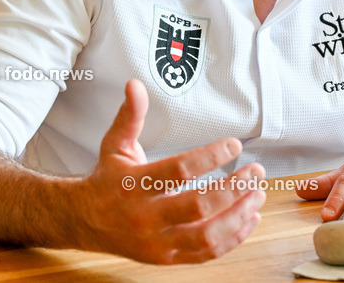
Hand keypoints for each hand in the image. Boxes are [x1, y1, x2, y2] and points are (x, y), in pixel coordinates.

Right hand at [75, 79, 266, 263]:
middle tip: (255, 172)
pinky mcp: (166, 259)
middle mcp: (145, 217)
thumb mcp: (115, 145)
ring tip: (257, 195)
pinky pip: (206, 254)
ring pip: (206, 235)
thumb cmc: (107, 180)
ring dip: (238, 215)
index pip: (178, 171)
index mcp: (133, 185)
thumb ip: (130, 116)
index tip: (234, 145)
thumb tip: (136, 85)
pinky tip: (249, 219)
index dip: (210, 157)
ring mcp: (157, 242)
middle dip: (233, 188)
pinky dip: (232, 238)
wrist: (86, 222)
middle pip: (198, 206)